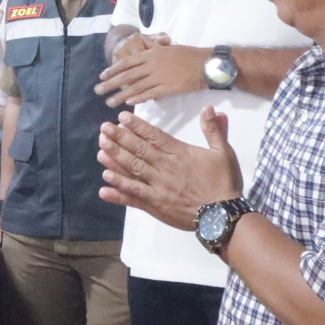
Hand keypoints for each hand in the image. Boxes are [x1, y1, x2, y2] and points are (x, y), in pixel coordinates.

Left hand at [95, 35, 206, 105]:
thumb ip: (154, 51)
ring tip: (109, 102)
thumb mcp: (168, 48)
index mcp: (152, 53)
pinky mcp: (168, 88)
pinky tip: (128, 103)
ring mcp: (160, 76)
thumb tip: (143, 52)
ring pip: (136, 86)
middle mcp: (152, 63)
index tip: (102, 76)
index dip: (113, 70)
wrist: (207, 63)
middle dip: (110, 83)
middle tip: (97, 91)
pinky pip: (149, 94)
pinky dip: (138, 98)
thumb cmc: (189, 55)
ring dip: (121, 95)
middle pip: (127, 75)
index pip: (127, 62)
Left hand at [97, 106, 242, 229]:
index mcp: (180, 154)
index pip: (154, 136)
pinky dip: (118, 192)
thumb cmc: (225, 184)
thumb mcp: (224, 153)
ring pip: (132, 171)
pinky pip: (133, 198)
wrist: (223, 216)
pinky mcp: (155, 206)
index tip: (121, 117)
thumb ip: (214, 130)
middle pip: (138, 151)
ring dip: (114, 161)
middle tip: (103, 129)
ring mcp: (158, 188)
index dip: (137, 126)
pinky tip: (104, 187)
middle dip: (119, 139)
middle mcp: (165, 169)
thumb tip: (210, 108)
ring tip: (100, 150)